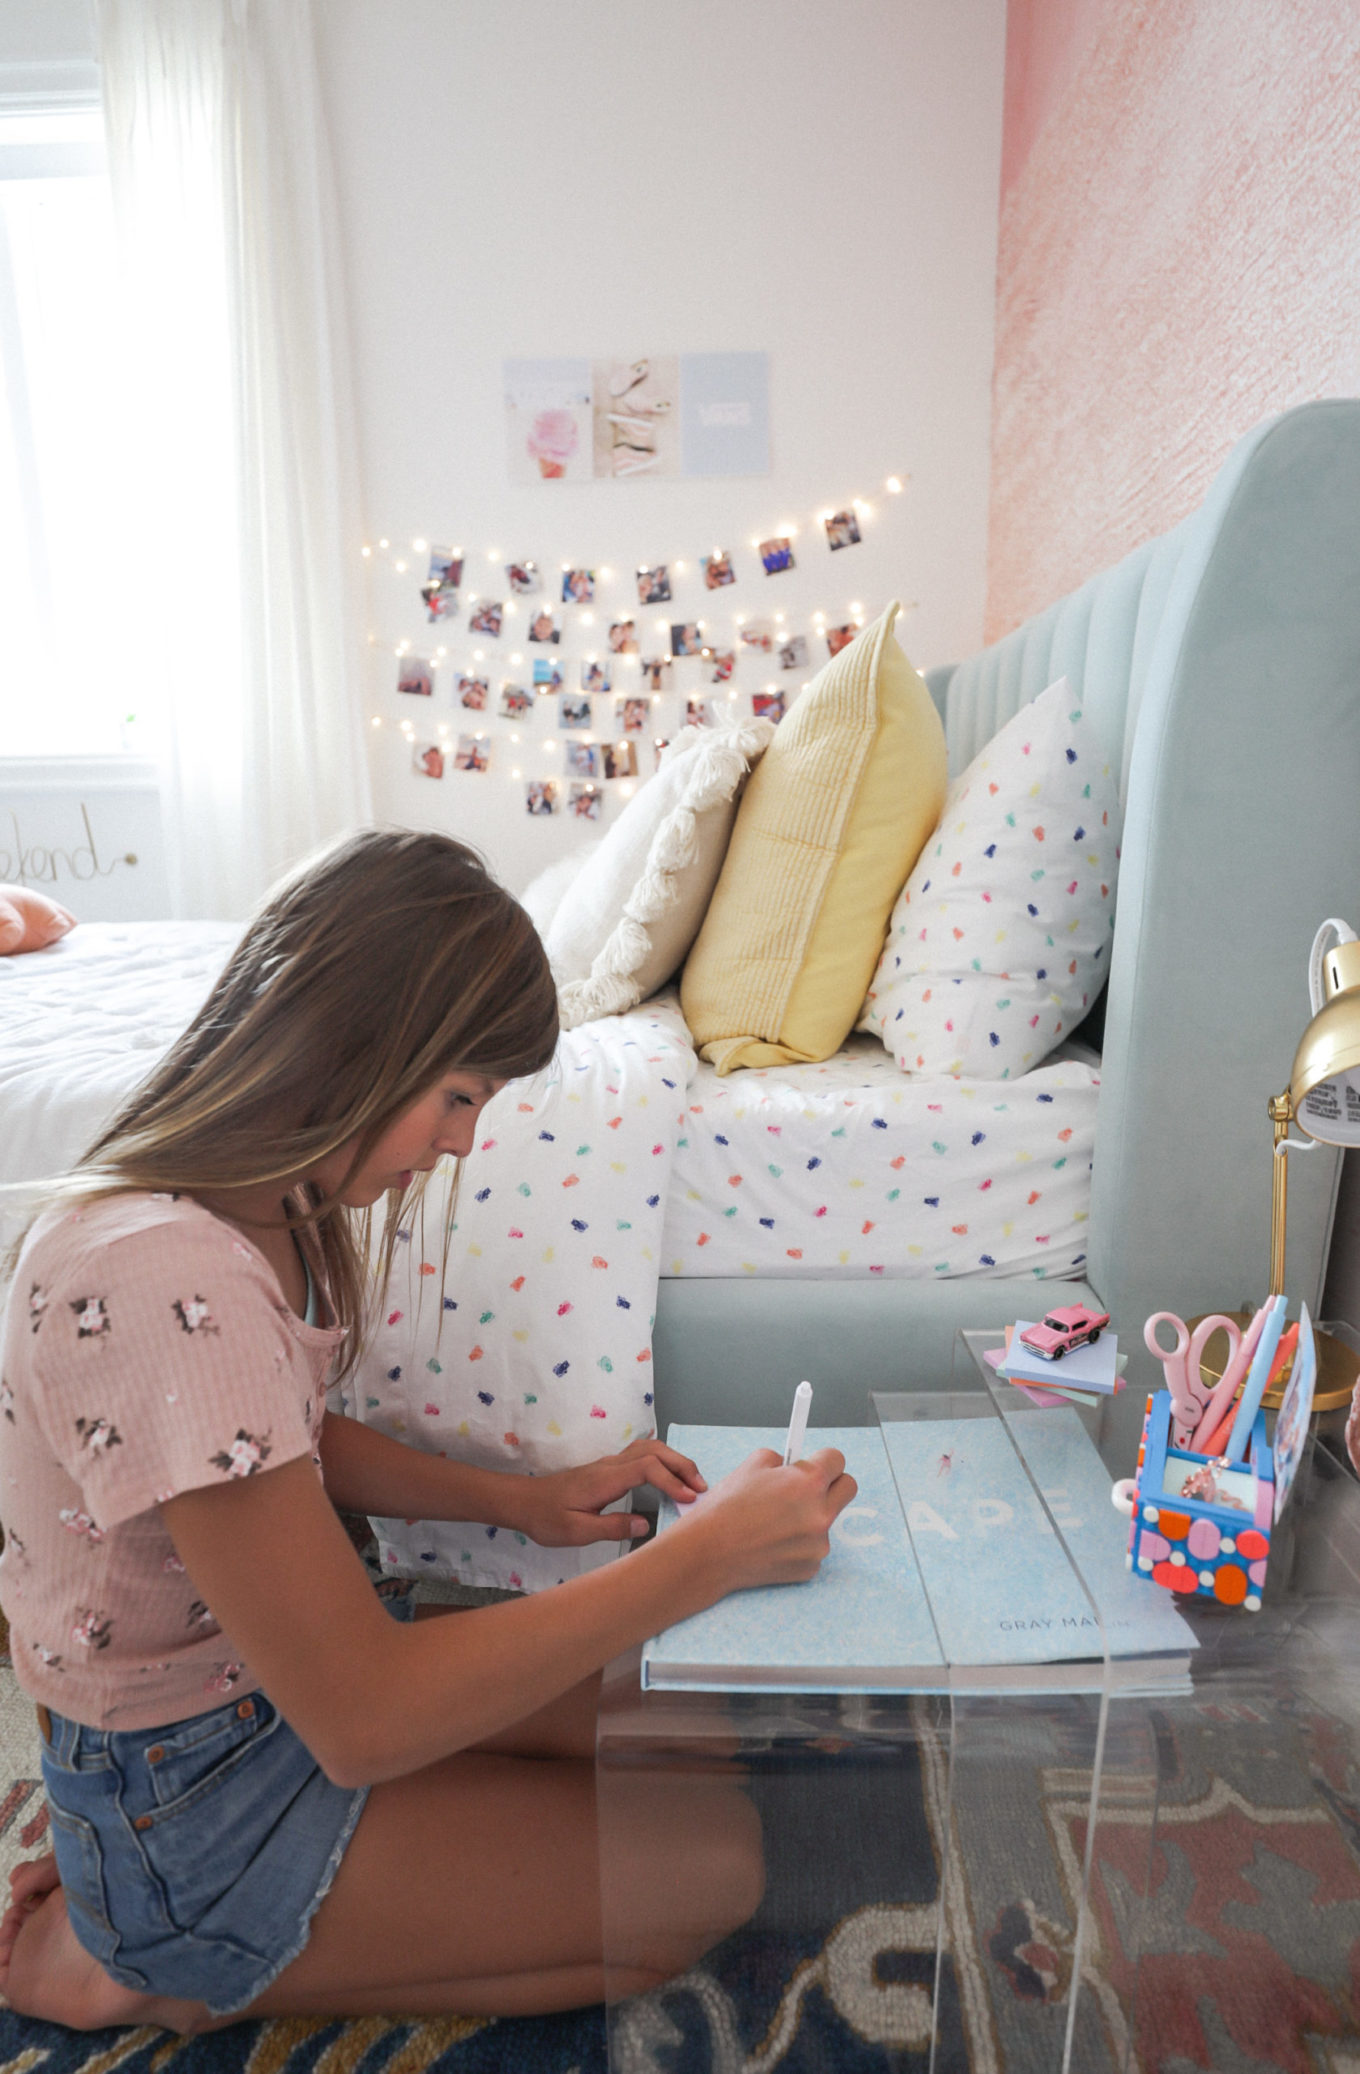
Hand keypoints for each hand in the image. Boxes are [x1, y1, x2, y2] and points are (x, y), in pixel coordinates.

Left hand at [509, 1436, 707, 1547]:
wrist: (525, 1501)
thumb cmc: (547, 1519)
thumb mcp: (577, 1532)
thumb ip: (612, 1528)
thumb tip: (646, 1525)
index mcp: (604, 1479)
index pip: (646, 1469)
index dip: (671, 1481)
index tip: (689, 1499)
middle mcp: (610, 1465)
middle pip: (654, 1451)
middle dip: (682, 1465)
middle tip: (702, 1488)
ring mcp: (609, 1464)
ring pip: (649, 1449)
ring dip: (674, 1461)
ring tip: (692, 1483)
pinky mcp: (608, 1468)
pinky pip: (642, 1455)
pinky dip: (663, 1461)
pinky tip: (670, 1476)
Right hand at [667, 1447, 857, 1594]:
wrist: (709, 1552)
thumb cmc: (726, 1508)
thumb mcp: (751, 1465)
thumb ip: (781, 1461)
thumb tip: (792, 1465)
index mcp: (809, 1482)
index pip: (838, 1459)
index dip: (822, 1459)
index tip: (815, 1463)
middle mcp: (821, 1513)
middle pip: (848, 1488)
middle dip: (831, 1483)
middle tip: (808, 1487)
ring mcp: (818, 1544)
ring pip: (827, 1520)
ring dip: (810, 1516)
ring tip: (775, 1521)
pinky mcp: (811, 1567)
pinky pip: (813, 1547)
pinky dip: (798, 1544)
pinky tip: (773, 1543)